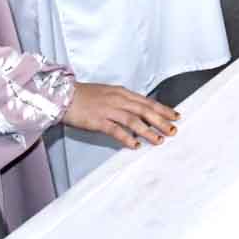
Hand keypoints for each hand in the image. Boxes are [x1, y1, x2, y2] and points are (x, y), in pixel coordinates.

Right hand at [62, 82, 178, 148]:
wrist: (62, 96)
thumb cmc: (85, 95)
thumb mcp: (109, 93)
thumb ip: (124, 101)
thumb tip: (139, 111)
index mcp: (123, 93)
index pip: (148, 102)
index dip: (163, 109)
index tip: (176, 116)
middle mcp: (119, 100)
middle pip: (145, 111)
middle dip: (161, 121)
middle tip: (173, 130)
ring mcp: (109, 110)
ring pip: (134, 121)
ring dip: (148, 131)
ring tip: (159, 140)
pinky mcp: (98, 121)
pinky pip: (115, 130)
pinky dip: (127, 138)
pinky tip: (135, 145)